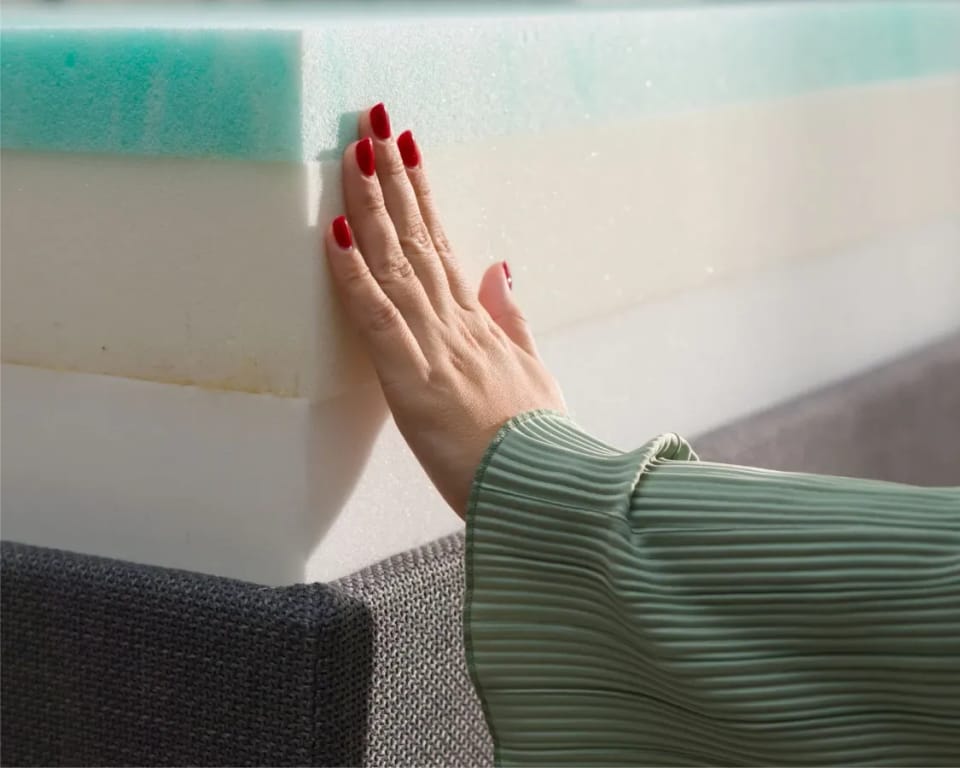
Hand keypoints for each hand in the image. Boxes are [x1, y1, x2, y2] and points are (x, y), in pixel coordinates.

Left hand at [323, 103, 565, 517]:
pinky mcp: (413, 381)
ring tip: (353, 151)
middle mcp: (454, 323)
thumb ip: (512, 317)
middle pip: (416, 238)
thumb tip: (500, 265)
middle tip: (371, 120)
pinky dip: (354, 278)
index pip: (442, 242)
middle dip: (391, 176)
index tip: (404, 146)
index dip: (420, 192)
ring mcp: (434, 347)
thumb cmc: (538, 442)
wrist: (544, 490)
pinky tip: (334, 236)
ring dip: (371, 206)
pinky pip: (378, 320)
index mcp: (477, 323)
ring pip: (396, 265)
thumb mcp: (533, 370)